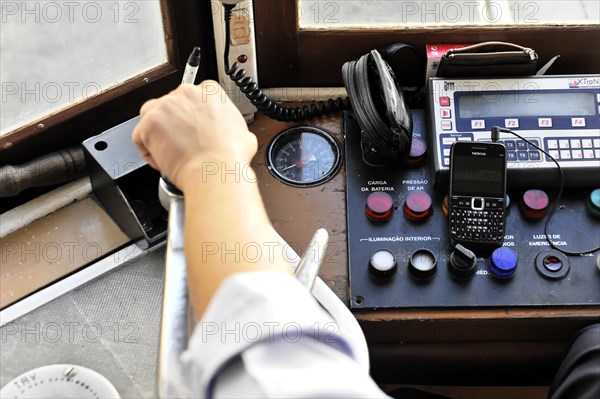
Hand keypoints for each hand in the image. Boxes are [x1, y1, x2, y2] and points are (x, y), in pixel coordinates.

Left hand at [132, 80, 256, 189]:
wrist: (215, 170)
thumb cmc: (229, 157)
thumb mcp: (243, 133)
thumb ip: (230, 125)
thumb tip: (231, 133)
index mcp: (210, 91)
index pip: (193, 98)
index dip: (192, 116)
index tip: (193, 128)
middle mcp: (186, 93)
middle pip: (172, 105)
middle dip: (175, 124)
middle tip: (183, 143)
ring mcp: (165, 106)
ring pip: (152, 115)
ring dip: (158, 132)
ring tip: (170, 151)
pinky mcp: (149, 123)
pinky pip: (140, 136)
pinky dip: (148, 150)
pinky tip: (163, 160)